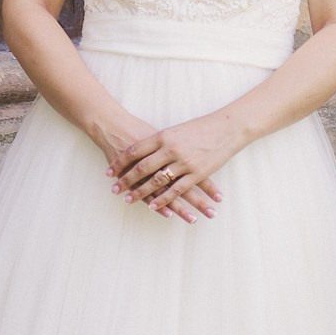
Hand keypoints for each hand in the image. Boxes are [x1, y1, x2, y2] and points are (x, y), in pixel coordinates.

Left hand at [110, 112, 248, 222]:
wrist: (226, 127)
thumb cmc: (199, 128)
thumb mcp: (175, 130)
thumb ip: (159, 141)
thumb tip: (142, 149)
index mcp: (163, 136)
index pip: (135, 151)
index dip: (120, 162)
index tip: (109, 172)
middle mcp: (170, 149)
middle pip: (142, 168)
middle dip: (126, 180)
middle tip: (114, 190)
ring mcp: (183, 162)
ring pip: (157, 181)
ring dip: (141, 193)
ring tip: (127, 200)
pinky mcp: (196, 173)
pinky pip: (176, 190)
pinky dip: (164, 200)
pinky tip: (153, 207)